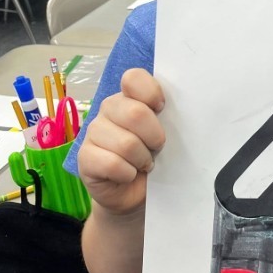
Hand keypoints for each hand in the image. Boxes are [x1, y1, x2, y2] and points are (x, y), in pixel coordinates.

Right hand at [78, 68, 165, 215]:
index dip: (151, 93)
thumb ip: (169, 117)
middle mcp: (109, 109)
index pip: (134, 78)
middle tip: (156, 148)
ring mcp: (93, 132)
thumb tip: (187, 110)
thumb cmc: (154, 158)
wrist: (135, 194)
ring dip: (142, 160)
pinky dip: (127, 174)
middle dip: (154, 137)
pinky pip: (112, 164)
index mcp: (130, 97)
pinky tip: (128, 175)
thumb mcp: (166, 135)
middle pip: (135, 113)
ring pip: (126, 143)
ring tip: (143, 164)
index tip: (163, 110)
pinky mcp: (84, 157)